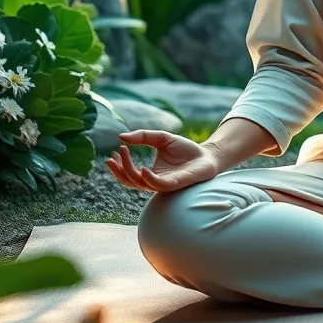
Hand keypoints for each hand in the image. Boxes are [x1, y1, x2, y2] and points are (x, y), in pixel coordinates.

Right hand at [104, 130, 219, 192]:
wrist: (208, 154)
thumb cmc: (185, 149)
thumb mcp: (161, 138)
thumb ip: (143, 136)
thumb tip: (121, 136)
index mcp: (150, 173)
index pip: (129, 175)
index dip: (119, 166)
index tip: (114, 152)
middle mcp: (155, 181)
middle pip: (131, 181)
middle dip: (120, 169)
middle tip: (116, 154)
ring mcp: (165, 184)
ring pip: (141, 184)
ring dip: (130, 172)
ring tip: (124, 154)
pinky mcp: (176, 184)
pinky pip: (159, 185)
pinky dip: (150, 179)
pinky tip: (142, 169)